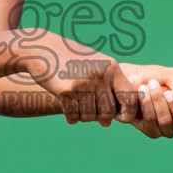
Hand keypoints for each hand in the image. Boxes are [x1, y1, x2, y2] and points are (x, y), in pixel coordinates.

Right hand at [14, 31, 138, 126]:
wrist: (42, 48)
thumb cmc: (72, 59)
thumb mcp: (95, 67)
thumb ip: (105, 93)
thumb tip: (107, 124)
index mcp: (112, 68)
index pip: (130, 98)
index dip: (127, 113)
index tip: (118, 117)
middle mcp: (99, 75)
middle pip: (108, 112)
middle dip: (99, 116)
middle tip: (88, 109)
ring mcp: (82, 83)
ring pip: (90, 116)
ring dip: (83, 117)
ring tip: (77, 107)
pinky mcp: (65, 90)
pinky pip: (73, 116)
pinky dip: (71, 118)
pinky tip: (68, 112)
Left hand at [117, 63, 172, 141]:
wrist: (125, 74)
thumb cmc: (152, 76)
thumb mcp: (172, 76)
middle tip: (167, 92)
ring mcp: (161, 129)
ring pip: (167, 126)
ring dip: (159, 103)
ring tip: (150, 85)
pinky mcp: (144, 128)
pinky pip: (150, 123)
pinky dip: (147, 104)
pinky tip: (141, 91)